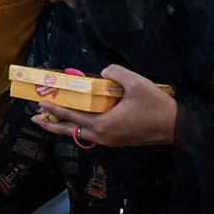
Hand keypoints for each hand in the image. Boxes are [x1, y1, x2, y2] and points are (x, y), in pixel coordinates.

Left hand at [33, 65, 177, 146]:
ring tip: (49, 121)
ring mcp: (109, 140)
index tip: (39, 104)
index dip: (54, 109)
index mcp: (103, 124)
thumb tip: (103, 72)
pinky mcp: (116, 141)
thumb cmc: (156, 106)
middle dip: (50, 125)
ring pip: (79, 134)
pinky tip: (76, 121)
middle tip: (35, 118)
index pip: (71, 116)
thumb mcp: (137, 83)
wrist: (177, 127)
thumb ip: (116, 73)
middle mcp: (102, 135)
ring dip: (63, 127)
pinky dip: (78, 128)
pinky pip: (90, 135)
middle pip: (69, 131)